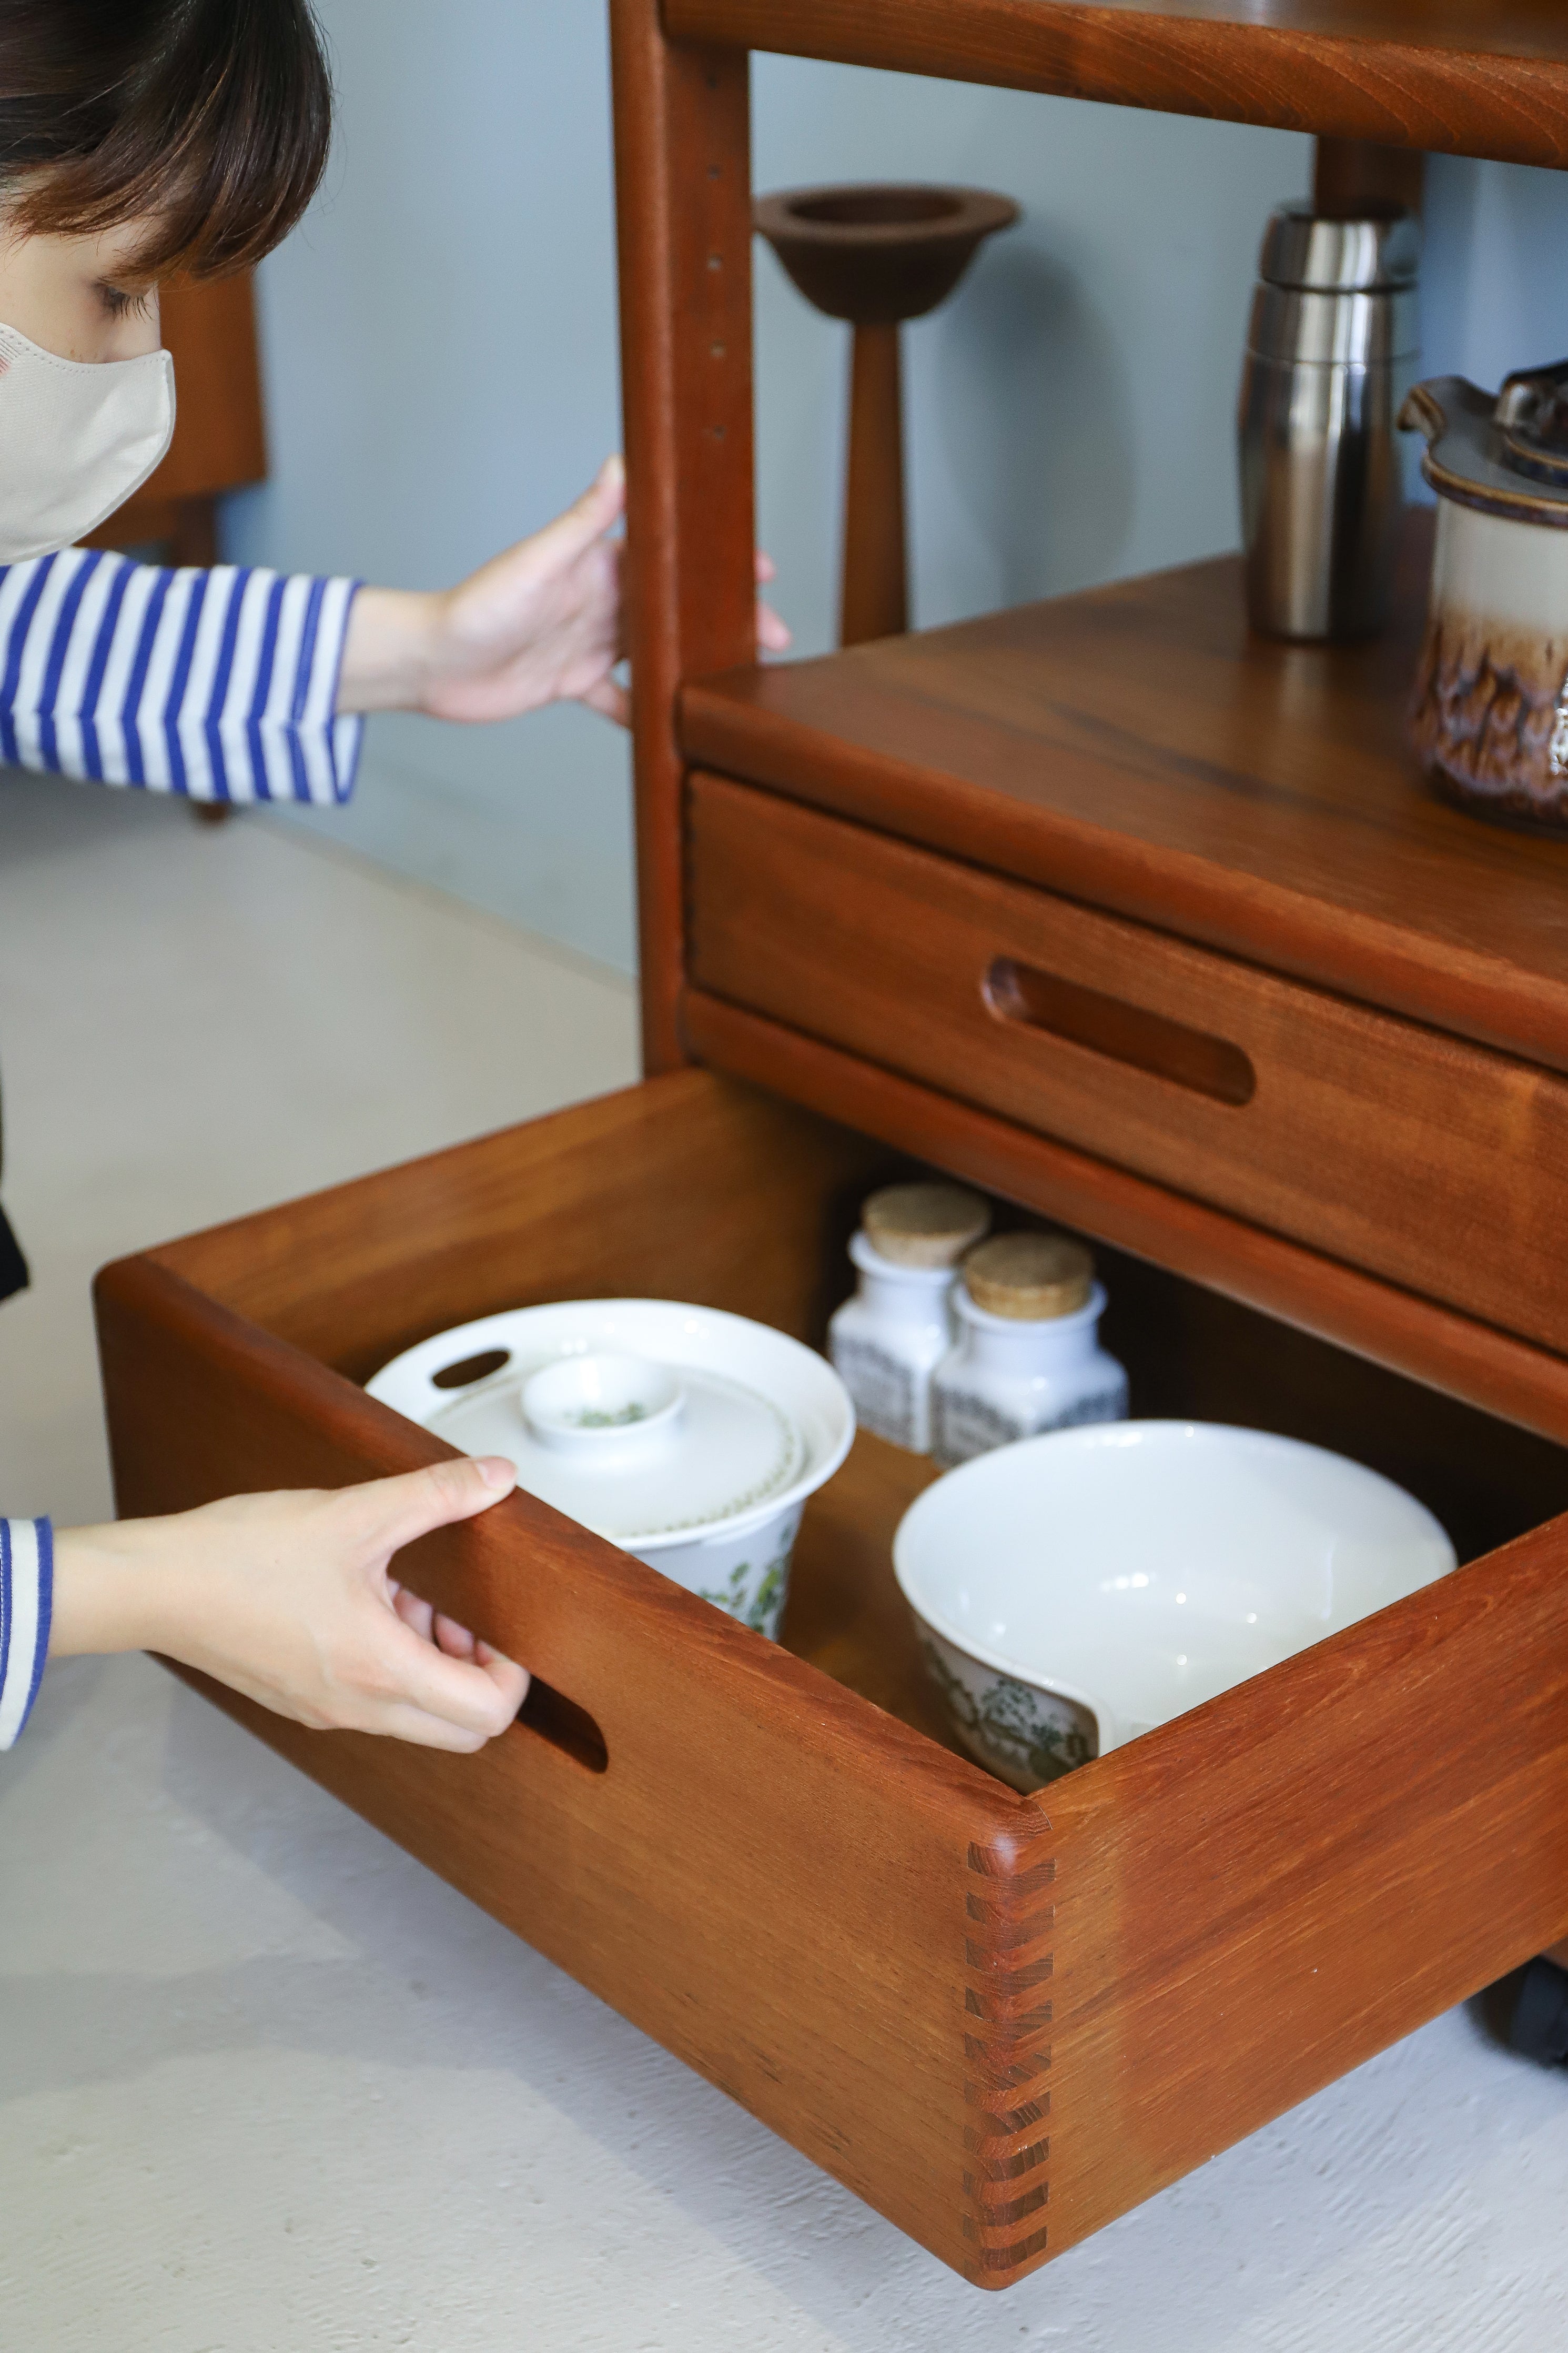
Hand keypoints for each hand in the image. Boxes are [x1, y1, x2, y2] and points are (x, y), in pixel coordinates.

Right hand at [50, 1458, 528, 1752]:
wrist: (156, 1586)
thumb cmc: (240, 1558)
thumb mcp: (354, 1513)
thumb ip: (435, 1494)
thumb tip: (494, 1477)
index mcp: (379, 1671)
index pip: (486, 1716)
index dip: (513, 1674)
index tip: (503, 1628)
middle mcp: (356, 1707)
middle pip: (459, 1731)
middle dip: (479, 1676)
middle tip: (464, 1619)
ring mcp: (325, 1711)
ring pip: (413, 1715)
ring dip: (432, 1664)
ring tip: (411, 1597)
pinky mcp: (301, 1699)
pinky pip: (371, 1701)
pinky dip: (390, 1663)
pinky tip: (367, 1601)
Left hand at [337, 455, 790, 728]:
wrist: (433, 662)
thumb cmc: (478, 606)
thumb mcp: (539, 560)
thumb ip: (585, 519)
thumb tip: (622, 463)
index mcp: (597, 566)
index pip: (669, 558)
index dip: (716, 563)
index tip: (761, 570)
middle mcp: (599, 601)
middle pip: (675, 608)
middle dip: (725, 620)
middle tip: (772, 639)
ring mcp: (588, 643)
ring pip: (657, 650)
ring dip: (696, 660)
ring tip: (738, 677)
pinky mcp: (571, 682)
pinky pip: (619, 698)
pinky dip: (644, 710)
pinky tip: (673, 723)